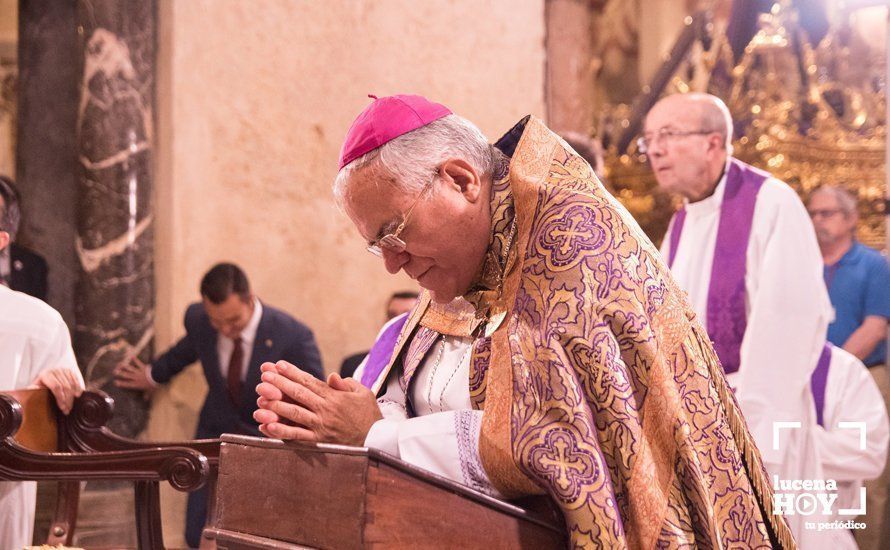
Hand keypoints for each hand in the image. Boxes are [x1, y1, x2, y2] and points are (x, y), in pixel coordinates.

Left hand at [32, 368, 83, 414]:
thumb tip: (35, 389)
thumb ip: (32, 390)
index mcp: (45, 374)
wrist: (43, 380)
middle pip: (65, 387)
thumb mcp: (33, 389)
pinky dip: (78, 388)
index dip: (60, 398)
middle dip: (67, 400)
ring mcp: (63, 370)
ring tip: (70, 406)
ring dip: (73, 397)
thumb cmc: (38, 388)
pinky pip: (76, 381)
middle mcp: (55, 371)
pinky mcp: (70, 371)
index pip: (56, 387)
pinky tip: (77, 396)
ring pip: (72, 384)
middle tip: (67, 410)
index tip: (62, 408)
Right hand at [113, 355, 154, 391]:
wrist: (157, 377)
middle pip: (127, 375)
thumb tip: (146, 399)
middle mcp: (136, 378)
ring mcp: (139, 372)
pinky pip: (138, 363)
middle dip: (120, 373)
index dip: (121, 383)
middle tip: (114, 372)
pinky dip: (135, 360)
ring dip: (125, 367)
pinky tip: (132, 357)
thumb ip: (147, 395)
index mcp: (137, 384)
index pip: (127, 384)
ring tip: (119, 364)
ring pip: (130, 369)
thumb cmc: (153, 385)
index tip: (115, 382)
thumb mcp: (150, 391)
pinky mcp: (143, 367)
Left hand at [253, 361, 381, 445]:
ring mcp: (320, 427)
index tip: (278, 365)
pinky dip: (282, 432)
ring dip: (276, 405)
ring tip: (261, 398)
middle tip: (264, 376)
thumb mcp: (363, 393)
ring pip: (293, 414)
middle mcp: (325, 410)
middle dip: (279, 384)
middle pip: (298, 394)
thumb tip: (331, 376)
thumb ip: (346, 383)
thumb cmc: (369, 415)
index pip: (309, 381)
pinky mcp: (318, 441)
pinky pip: (297, 437)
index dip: (292, 372)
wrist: (376, 440)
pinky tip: (268, 427)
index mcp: (334, 397)